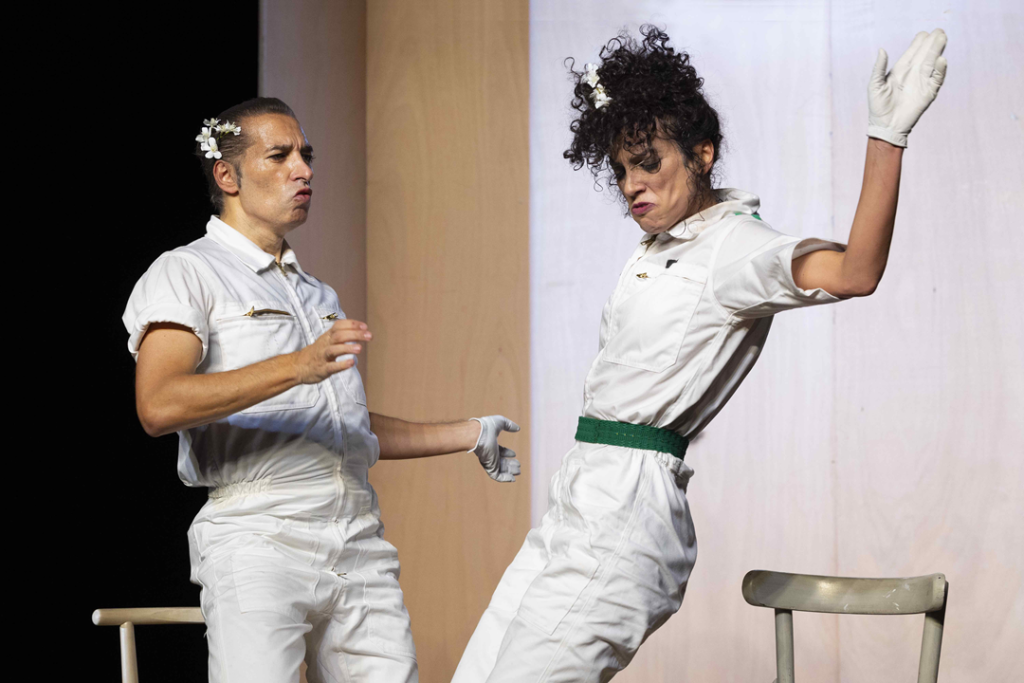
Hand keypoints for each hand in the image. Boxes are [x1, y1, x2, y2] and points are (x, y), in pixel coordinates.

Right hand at [293, 319, 370, 383]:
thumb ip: (342, 335)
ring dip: (347, 348)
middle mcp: (325, 344)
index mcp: (327, 336)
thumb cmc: (317, 353)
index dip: (352, 324)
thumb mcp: (327, 340)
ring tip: (360, 348)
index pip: (339, 325)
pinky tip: (351, 363)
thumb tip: (362, 330)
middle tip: (369, 336)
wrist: (297, 366)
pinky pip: (331, 366)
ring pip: (334, 350)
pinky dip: (341, 365)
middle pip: (339, 336)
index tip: (365, 326)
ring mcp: (323, 356)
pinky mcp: (322, 369)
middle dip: (355, 334)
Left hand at [469, 415, 520, 482]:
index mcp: (490, 445)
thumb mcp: (500, 422)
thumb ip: (509, 425)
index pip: (498, 451)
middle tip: (518, 465)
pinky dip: (505, 478)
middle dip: (509, 464)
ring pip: (500, 470)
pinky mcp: (490, 467)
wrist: (479, 434)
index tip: (514, 454)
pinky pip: (497, 476)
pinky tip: (512, 479)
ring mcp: (489, 461)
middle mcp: (489, 454)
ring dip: (510, 472)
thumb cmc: (487, 427)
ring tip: (518, 471)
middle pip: (500, 461)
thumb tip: (517, 428)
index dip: (506, 453)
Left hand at [867, 29, 947, 146]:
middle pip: (925, 53)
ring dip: (937, 51)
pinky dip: (940, 70)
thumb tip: (881, 50)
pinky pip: (937, 79)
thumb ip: (879, 68)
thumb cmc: (878, 106)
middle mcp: (913, 73)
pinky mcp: (928, 93)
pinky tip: (941, 60)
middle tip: (938, 31)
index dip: (919, 42)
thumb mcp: (875, 85)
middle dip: (932, 42)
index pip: (913, 51)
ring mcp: (922, 82)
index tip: (924, 33)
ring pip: (932, 62)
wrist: (886, 125)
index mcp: (901, 69)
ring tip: (942, 38)